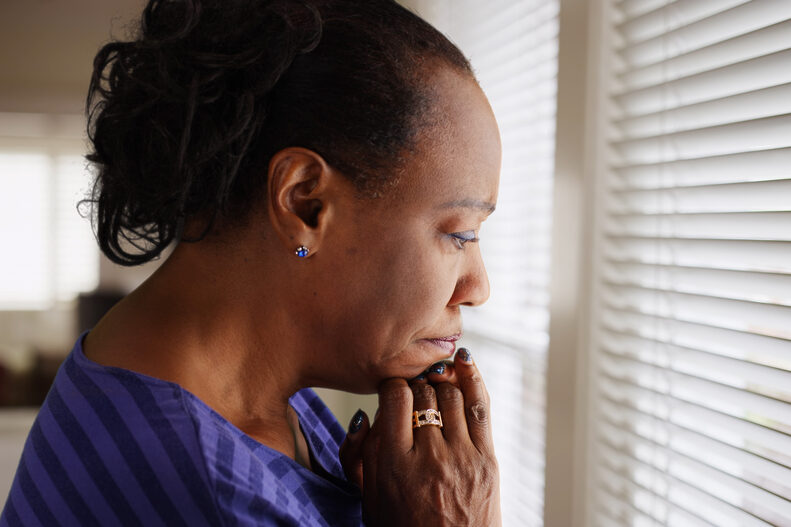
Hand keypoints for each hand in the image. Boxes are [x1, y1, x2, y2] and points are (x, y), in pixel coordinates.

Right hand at [340, 349, 500, 525]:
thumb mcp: (368, 497)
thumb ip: (357, 455)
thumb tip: (363, 414)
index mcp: (395, 465)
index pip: (394, 397)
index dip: (391, 385)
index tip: (391, 391)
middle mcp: (430, 457)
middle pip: (423, 393)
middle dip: (415, 385)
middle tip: (412, 391)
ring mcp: (462, 457)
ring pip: (449, 394)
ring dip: (439, 381)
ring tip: (432, 381)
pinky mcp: (487, 459)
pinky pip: (480, 405)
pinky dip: (472, 377)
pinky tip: (462, 361)